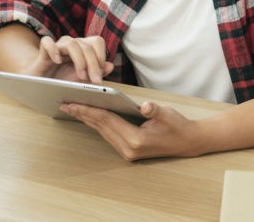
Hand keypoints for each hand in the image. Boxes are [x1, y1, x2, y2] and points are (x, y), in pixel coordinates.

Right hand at [20, 35, 114, 83]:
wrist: (41, 83)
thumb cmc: (62, 80)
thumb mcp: (82, 80)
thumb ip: (96, 72)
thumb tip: (110, 65)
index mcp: (83, 48)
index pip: (97, 42)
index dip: (101, 57)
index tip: (100, 76)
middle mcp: (72, 44)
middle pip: (86, 46)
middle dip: (93, 64)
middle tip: (95, 81)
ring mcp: (58, 46)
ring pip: (71, 43)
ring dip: (79, 60)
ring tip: (81, 76)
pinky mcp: (43, 50)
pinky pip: (47, 41)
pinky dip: (53, 50)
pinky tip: (57, 61)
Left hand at [60, 100, 203, 160]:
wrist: (188, 142)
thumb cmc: (178, 126)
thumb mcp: (168, 115)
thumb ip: (154, 110)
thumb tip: (144, 105)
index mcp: (136, 140)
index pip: (106, 121)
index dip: (89, 110)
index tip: (73, 103)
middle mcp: (128, 148)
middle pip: (100, 127)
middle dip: (82, 114)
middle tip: (64, 103)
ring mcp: (127, 151)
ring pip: (101, 131)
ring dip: (86, 119)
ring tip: (72, 108)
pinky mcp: (128, 150)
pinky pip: (107, 134)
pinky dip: (96, 123)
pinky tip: (88, 115)